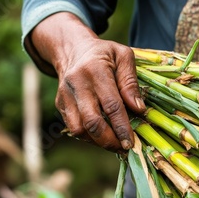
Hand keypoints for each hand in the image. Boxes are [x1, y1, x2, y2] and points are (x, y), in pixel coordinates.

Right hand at [29, 13, 145, 151]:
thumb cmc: (104, 54)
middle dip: (109, 140)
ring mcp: (65, 95)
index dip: (122, 127)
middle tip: (124, 148)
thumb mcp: (123, 56)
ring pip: (79, 129)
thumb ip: (131, 82)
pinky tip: (103, 136)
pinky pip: (73, 128)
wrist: (73, 49)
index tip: (131, 142)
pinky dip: (89, 137)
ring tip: (115, 144)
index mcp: (95, 70)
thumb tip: (138, 109)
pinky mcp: (60, 104)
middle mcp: (77, 84)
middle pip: (92, 122)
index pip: (111, 105)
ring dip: (98, 142)